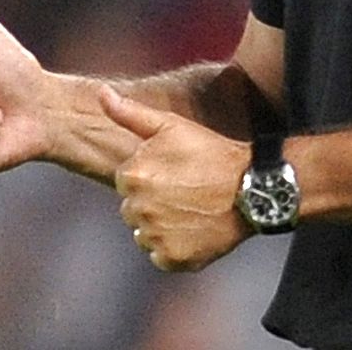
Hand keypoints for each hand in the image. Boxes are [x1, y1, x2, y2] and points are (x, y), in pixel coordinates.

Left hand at [101, 86, 251, 271]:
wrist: (251, 189)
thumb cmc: (210, 152)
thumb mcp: (170, 125)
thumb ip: (129, 112)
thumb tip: (101, 93)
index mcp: (133, 175)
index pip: (126, 180)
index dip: (149, 175)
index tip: (173, 172)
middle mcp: (139, 208)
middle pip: (132, 208)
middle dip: (151, 200)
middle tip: (183, 190)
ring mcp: (156, 236)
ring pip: (143, 233)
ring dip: (159, 225)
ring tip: (188, 209)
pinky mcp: (172, 258)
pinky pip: (159, 254)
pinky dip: (171, 246)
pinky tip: (191, 229)